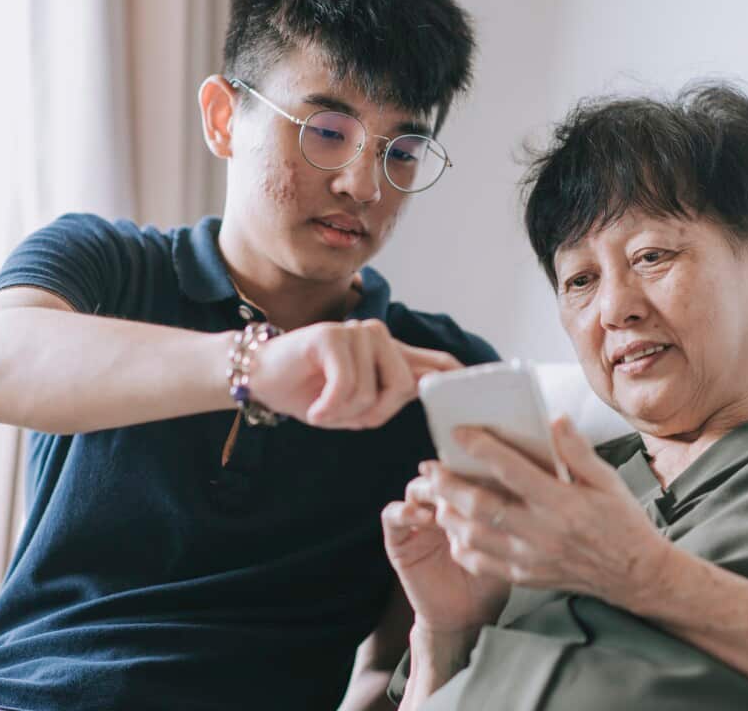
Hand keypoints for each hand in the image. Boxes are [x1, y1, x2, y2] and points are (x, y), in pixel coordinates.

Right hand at [249, 319, 459, 428]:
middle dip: (374, 414)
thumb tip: (423, 393)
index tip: (486, 386)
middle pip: (404, 387)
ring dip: (343, 412)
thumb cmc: (309, 393)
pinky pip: (346, 386)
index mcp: (390, 355)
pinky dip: (328, 407)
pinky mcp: (332, 336)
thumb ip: (389, 399)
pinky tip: (314, 408)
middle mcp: (379, 337)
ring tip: (323, 405)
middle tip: (344, 416)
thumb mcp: (356, 405)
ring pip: (371, 392)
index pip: (438, 362)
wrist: (260, 379)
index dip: (462, 376)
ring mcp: (356, 332)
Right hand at [381, 463, 510, 636]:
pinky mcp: (399, 541)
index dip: (473, 461)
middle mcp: (441, 507)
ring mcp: (418, 521)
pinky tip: (422, 516)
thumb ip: (509, 514)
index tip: (487, 459)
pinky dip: (404, 511)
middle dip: (451, 471)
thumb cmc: (494, 579)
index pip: (465, 469)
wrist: (468, 617)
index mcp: (467, 501)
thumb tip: (528, 480)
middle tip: (461, 473)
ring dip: (428, 488)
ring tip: (442, 497)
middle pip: (441, 474)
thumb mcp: (507, 542)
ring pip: (416, 489)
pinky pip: (392, 516)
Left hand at [430, 417, 672, 609]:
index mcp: (562, 502)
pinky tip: (456, 530)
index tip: (459, 432)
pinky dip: (462, 546)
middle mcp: (542, 532)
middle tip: (431, 467)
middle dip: (449, 484)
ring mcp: (531, 558)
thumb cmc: (621, 522)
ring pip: (474, 536)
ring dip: (450, 514)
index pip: (512, 470)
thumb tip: (555, 419)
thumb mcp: (607, 480)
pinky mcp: (525, 576)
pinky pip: (481, 563)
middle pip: (481, 506)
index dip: (481, 448)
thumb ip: (578, 450)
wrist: (634, 575)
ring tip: (438, 495)